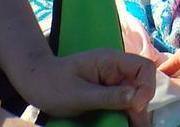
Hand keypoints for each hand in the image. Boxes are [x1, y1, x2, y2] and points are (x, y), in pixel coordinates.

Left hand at [12, 50, 155, 117]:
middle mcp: (116, 68)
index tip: (135, 107)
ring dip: (136, 112)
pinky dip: (126, 114)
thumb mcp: (79, 96)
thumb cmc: (52, 85)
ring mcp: (112, 79)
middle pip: (141, 84)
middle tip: (137, 126)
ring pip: (135, 95)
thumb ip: (109, 97)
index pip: (143, 67)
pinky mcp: (107, 91)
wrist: (33, 82)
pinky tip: (126, 124)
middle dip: (141, 106)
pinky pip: (123, 101)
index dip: (146, 87)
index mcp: (111, 60)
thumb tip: (137, 99)